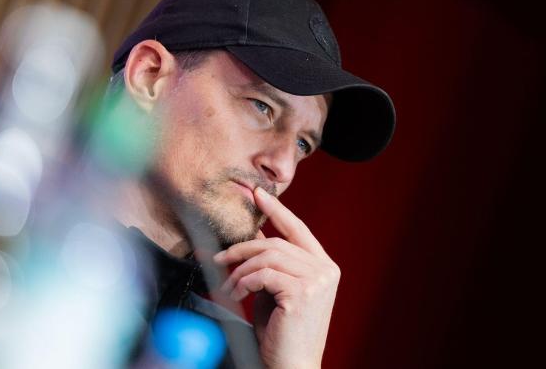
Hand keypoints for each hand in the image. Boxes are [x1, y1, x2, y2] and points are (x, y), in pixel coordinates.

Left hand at [214, 187, 340, 368]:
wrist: (292, 366)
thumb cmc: (283, 334)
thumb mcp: (277, 291)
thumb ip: (272, 265)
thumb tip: (254, 239)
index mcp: (324, 267)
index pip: (299, 229)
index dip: (277, 210)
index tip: (258, 195)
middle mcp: (325, 270)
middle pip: (277, 242)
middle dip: (243, 248)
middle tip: (220, 258)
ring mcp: (317, 280)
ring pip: (268, 256)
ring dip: (240, 271)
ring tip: (229, 287)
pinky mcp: (302, 293)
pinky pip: (263, 275)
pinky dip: (243, 282)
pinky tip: (236, 295)